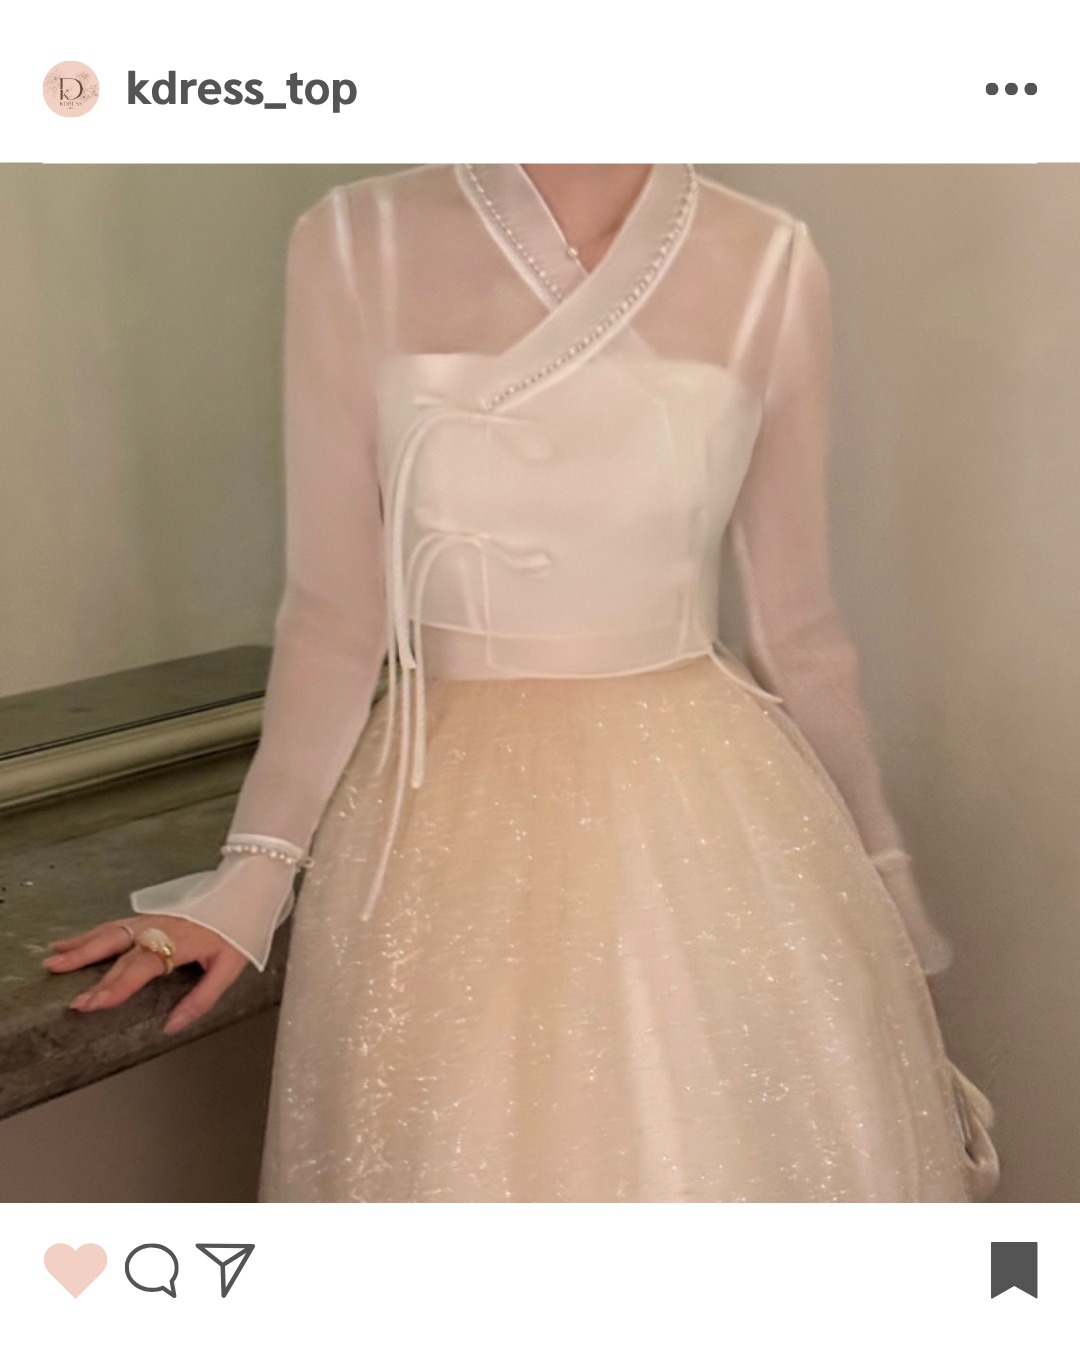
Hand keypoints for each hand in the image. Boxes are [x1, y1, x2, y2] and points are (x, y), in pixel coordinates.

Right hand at [42, 916, 248, 1034]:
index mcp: (180, 942)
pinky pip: (113, 926)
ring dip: (80, 950)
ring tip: (53, 964)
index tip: (96, 1003)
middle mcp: (159, 929)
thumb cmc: (238, 932)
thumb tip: (172, 1026)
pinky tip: (67, 943)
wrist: (244, 893)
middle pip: (119, 953)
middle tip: (73, 1000)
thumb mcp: (229, 968)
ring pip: (109, 934)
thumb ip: (201, 999)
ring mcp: (150, 920)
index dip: (118, 986)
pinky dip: (88, 935)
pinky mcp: (148, 917)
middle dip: (93, 977)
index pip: (142, 967)